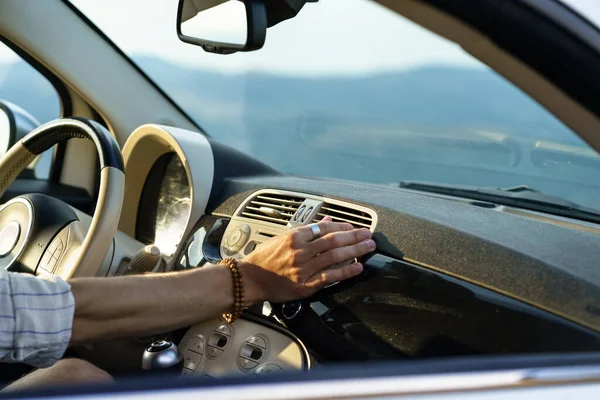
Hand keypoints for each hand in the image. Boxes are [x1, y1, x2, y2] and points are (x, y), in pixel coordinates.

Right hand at [239, 217, 375, 303]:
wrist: (249, 278)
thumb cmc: (264, 258)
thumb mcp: (283, 238)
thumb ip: (307, 230)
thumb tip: (328, 221)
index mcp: (294, 236)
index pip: (324, 228)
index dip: (342, 226)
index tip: (353, 226)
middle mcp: (300, 251)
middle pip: (333, 241)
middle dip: (354, 237)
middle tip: (368, 234)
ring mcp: (303, 268)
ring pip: (335, 257)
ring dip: (355, 251)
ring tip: (368, 246)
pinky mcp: (305, 285)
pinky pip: (330, 276)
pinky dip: (345, 271)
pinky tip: (357, 267)